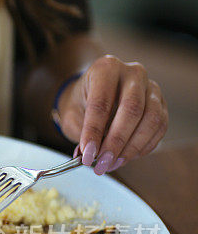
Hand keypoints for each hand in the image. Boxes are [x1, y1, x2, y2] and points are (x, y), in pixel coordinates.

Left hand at [56, 55, 167, 174]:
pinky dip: (144, 146)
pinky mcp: (161, 104)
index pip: (102, 102)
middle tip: (102, 163)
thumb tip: (89, 155)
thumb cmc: (81, 103)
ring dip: (132, 147)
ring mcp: (151, 88)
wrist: (93, 95)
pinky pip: (159, 128)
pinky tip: (126, 156)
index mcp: (106, 68)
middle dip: (116, 142)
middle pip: (131, 109)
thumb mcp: (72, 114)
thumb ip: (80, 132)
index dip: (94, 131)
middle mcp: (133, 73)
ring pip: (151, 119)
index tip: (87, 154)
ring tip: (112, 164)